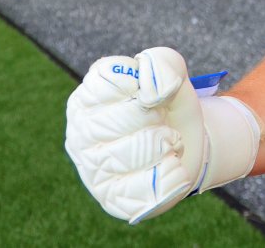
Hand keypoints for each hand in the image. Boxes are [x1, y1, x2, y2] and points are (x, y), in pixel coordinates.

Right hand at [65, 47, 260, 223]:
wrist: (185, 147)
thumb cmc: (167, 107)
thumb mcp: (170, 71)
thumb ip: (161, 63)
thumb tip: (151, 93)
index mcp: (84, 100)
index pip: (110, 81)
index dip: (144, 85)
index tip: (150, 95)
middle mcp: (79, 137)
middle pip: (128, 117)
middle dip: (158, 116)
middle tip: (160, 122)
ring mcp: (93, 172)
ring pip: (141, 151)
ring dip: (168, 143)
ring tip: (166, 144)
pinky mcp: (113, 201)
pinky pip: (151, 187)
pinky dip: (173, 172)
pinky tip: (169, 167)